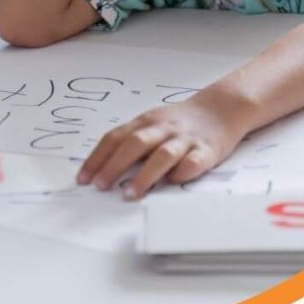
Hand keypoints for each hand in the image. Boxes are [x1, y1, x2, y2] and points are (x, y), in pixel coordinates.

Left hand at [78, 92, 250, 199]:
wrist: (220, 109)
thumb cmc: (179, 122)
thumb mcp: (151, 124)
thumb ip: (130, 141)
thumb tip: (100, 168)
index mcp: (145, 122)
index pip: (115, 139)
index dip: (97, 158)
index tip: (83, 179)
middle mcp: (163, 129)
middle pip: (135, 144)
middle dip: (114, 166)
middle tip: (100, 187)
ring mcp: (185, 140)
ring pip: (162, 155)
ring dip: (144, 175)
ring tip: (129, 194)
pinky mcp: (207, 151)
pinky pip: (193, 162)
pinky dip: (182, 172)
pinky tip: (172, 182)